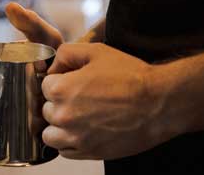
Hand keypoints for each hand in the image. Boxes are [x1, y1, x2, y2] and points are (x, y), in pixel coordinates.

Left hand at [41, 43, 177, 159]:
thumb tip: (52, 67)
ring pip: (50, 135)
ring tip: (77, 117)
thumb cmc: (131, 76)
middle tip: (79, 98)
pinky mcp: (90, 152)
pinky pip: (65, 152)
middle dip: (58, 103)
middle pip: (46, 110)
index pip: (44, 86)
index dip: (58, 81)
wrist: (159, 104)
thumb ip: (66, 53)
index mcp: (62, 89)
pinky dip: (70, 143)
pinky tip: (84, 131)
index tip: (72, 82)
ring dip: (59, 126)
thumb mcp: (96, 52)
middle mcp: (64, 116)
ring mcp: (76, 138)